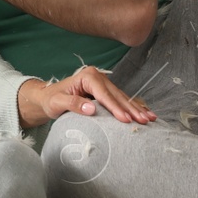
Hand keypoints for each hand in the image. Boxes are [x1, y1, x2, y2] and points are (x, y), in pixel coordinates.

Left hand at [18, 66, 156, 128]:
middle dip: (132, 109)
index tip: (125, 120)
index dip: (115, 108)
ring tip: (150, 118)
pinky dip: (133, 108)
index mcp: (88, 76)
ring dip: (136, 109)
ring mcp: (103, 83)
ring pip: (122, 98)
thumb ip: (74, 104)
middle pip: (117, 96)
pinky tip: (145, 113)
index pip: (104, 94)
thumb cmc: (51, 100)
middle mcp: (98, 77)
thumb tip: (92, 109)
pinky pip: (121, 100)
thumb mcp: (57, 103)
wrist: (47, 97)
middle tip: (144, 121)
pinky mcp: (106, 91)